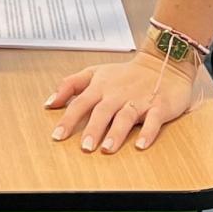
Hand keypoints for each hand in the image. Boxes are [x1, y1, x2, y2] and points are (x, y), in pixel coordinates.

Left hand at [44, 52, 196, 153]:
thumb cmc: (125, 74)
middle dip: (93, 129)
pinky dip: (148, 132)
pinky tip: (140, 145)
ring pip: (126, 116)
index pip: (81, 103)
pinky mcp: (159, 106)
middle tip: (85, 147)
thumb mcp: (95, 73)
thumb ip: (70, 85)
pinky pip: (154, 120)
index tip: (57, 136)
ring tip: (108, 149)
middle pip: (102, 111)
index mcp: (101, 87)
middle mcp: (118, 94)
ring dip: (116, 133)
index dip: (68, 119)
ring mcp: (139, 100)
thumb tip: (49, 103)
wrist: (163, 62)